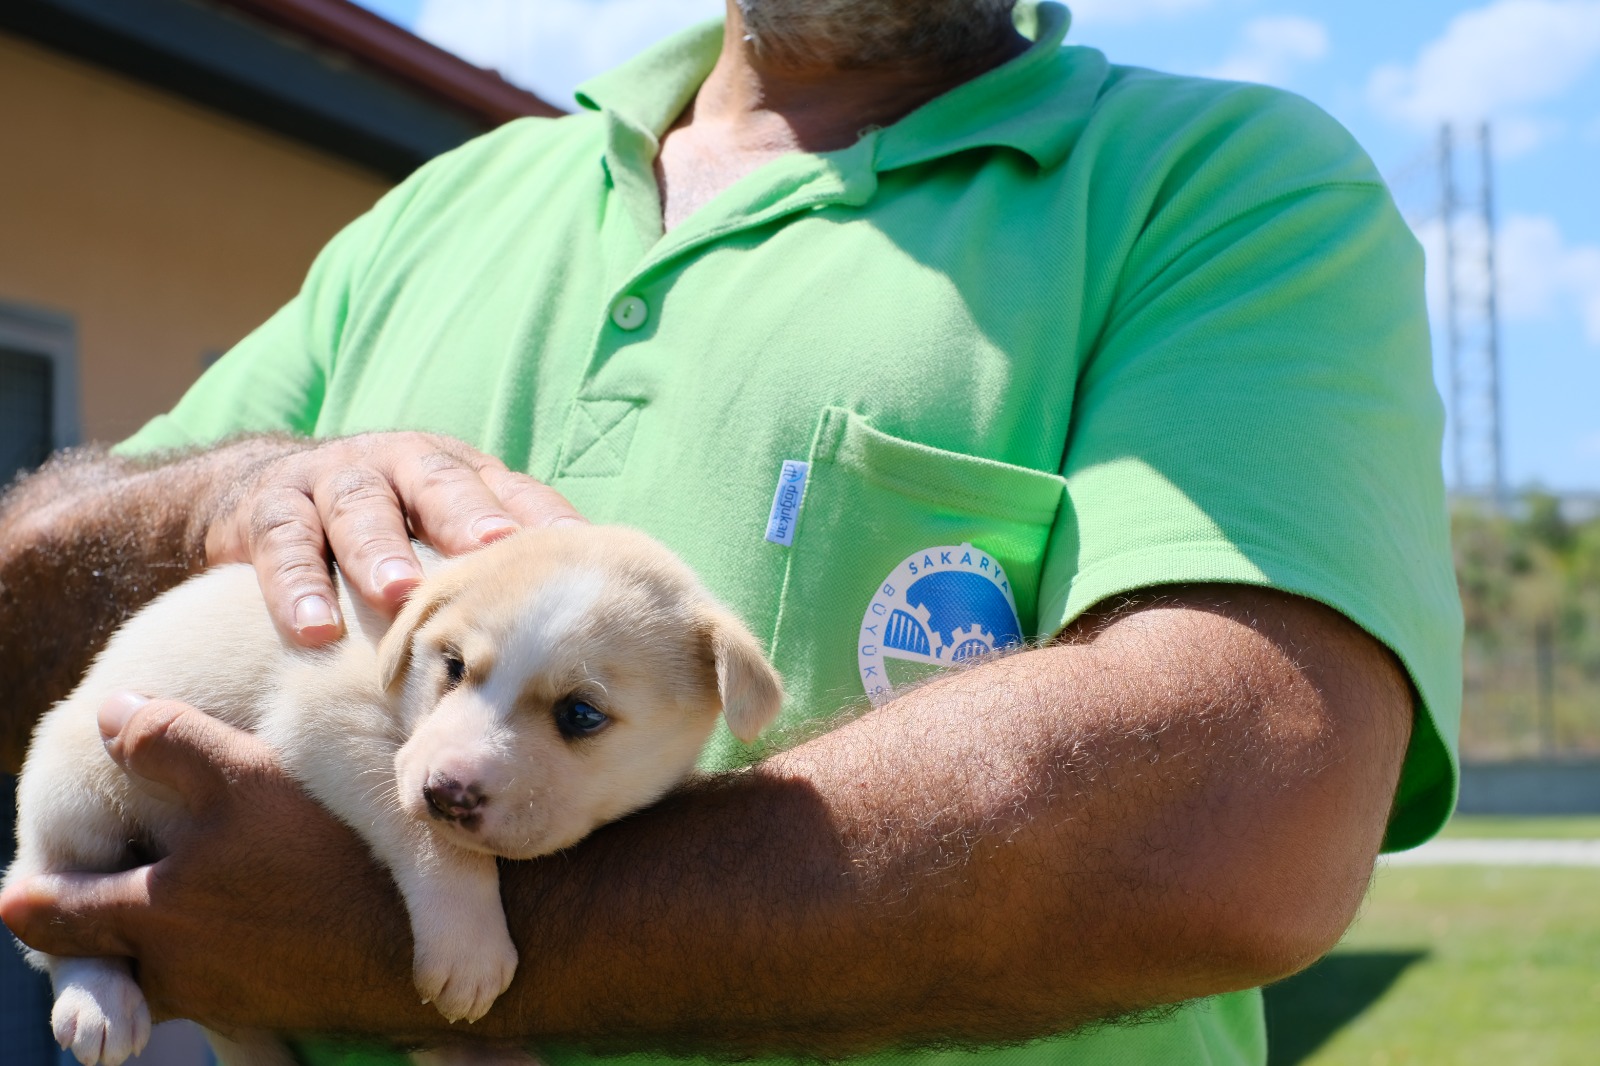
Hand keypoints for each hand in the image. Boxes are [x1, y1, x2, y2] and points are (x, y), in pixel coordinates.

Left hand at [0, 698, 434, 1039]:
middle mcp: (171, 971)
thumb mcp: (246, 779)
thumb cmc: (327, 861)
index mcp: (147, 915)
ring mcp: (223, 997)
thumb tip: (110, 711)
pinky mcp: (272, 1004)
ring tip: (199, 887)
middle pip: (97, 955)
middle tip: (115, 879)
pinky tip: (261, 910)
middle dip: (95, 921)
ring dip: (163, 936)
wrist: (413, 950)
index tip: (33, 878)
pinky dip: (219, 951)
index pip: (46, 915)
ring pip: (159, 970)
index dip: (34, 892)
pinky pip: (219, 981)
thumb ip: (170, 742)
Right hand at [206, 432, 584, 644]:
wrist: (256, 495)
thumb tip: (589, 619)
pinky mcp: (267, 510)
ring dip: (380, 550)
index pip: (509, 491)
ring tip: (399, 594)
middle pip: (438, 483)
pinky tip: (314, 630)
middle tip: (493, 549)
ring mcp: (332, 481)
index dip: (542, 516)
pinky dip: (296, 587)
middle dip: (466, 515)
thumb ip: (497, 565)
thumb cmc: (384, 532)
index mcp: (456, 473)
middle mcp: (399, 466)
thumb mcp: (441, 534)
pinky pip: (283, 545)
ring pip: (359, 508)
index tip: (577, 549)